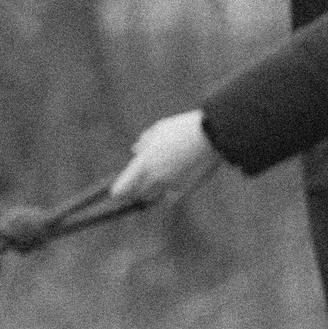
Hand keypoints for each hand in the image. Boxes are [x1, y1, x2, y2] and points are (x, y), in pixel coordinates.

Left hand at [109, 110, 224, 203]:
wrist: (211, 135)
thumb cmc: (182, 128)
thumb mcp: (159, 129)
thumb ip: (145, 142)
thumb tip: (135, 150)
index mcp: (143, 163)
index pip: (121, 189)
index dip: (118, 191)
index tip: (116, 192)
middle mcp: (154, 178)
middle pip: (136, 195)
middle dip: (134, 190)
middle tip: (135, 184)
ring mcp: (170, 185)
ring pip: (152, 198)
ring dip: (150, 192)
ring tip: (154, 180)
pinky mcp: (185, 189)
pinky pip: (169, 200)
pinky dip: (166, 196)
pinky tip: (169, 187)